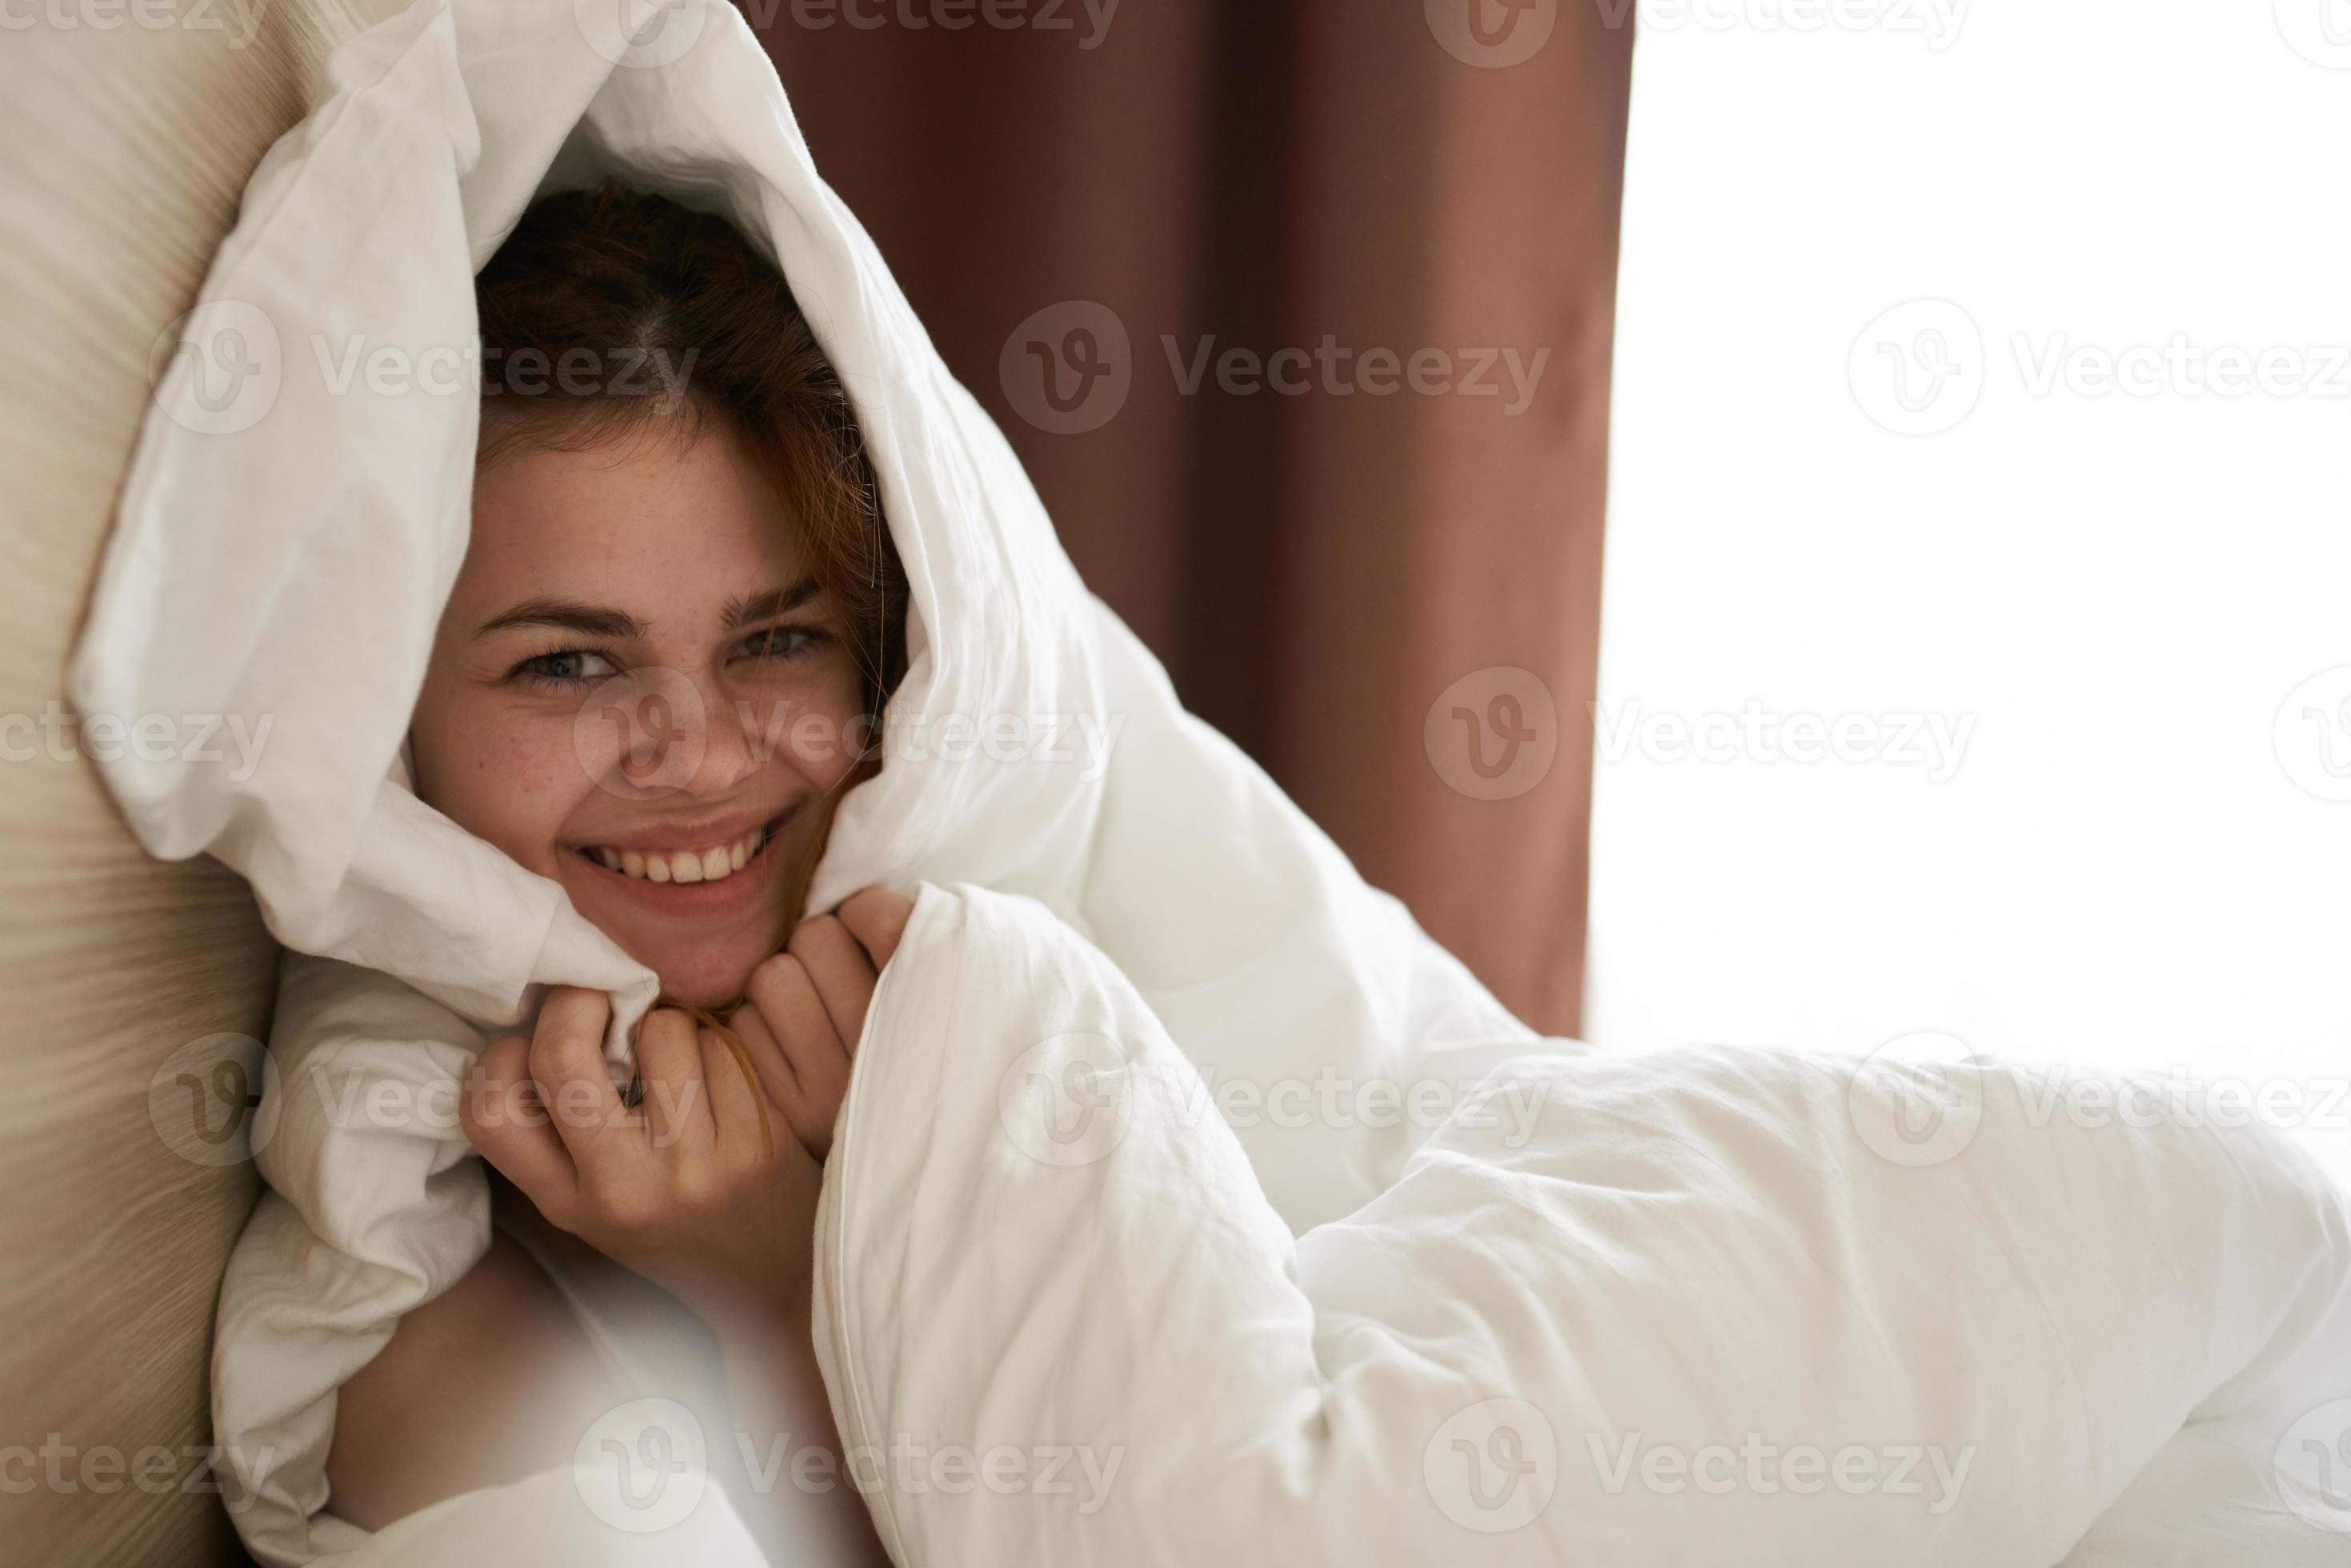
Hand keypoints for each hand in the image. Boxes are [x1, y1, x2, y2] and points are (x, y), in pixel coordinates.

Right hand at [458, 887, 913, 1326]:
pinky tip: (723, 1080)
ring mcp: (689, 1166)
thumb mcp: (594, 1202)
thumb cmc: (675, 1223)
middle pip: (562, 1055)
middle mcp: (620, 1190)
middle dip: (579, 1002)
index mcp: (565, 1204)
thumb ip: (558, 1132)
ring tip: (679, 1059)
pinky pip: (722, 1047)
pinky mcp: (753, 1142)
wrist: (770, 1280)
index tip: (537, 1041)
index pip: (489, 1111)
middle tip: (603, 1000)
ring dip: (668, 1022)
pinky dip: (720, 1045)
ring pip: (660, 1030)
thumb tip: (543, 1012)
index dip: (502, 1054)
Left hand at [726, 886, 913, 1162]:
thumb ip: (913, 945)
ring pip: (770, 978)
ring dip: (780, 985)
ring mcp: (837, 1086)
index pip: (878, 917)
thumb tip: (850, 900)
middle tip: (834, 976)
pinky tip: (788, 1051)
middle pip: (814, 937)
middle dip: (816, 946)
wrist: (929, 1170)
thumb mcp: (946, 997)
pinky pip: (744, 1030)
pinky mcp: (795, 1113)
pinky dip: (757, 1030)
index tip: (869, 933)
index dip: (864, 911)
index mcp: (936, 1009)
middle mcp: (890, 1048)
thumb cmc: (932, 1058)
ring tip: (808, 1013)